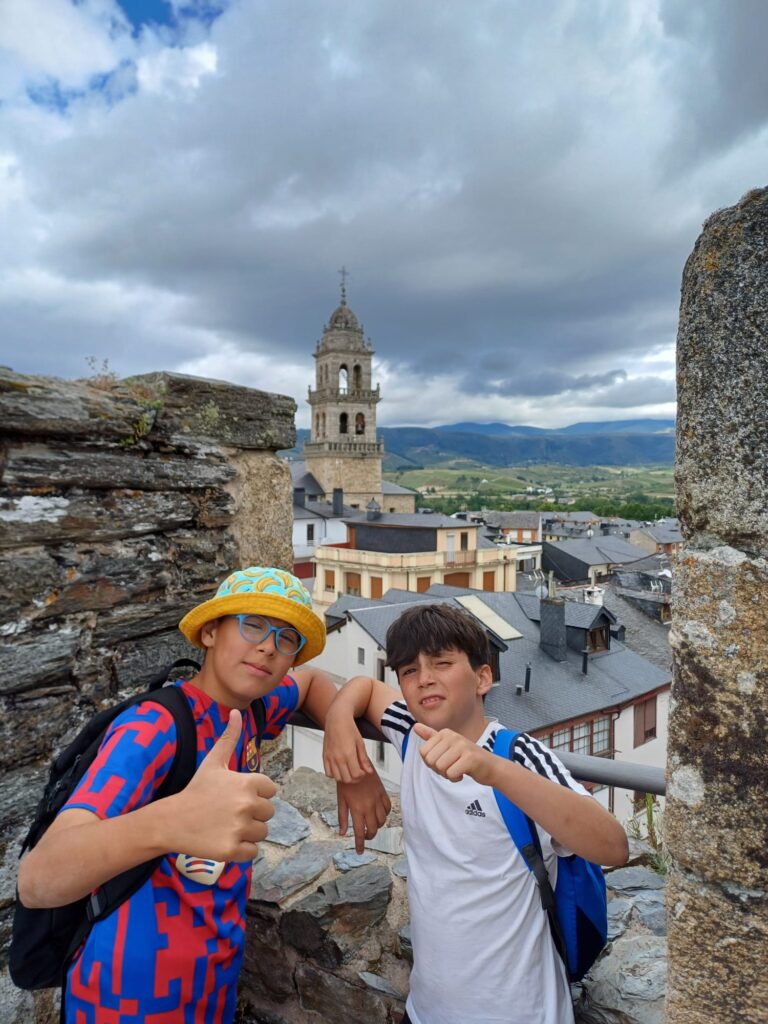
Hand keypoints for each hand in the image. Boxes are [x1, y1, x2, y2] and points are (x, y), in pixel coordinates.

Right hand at [171, 710, 276, 861]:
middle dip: (253, 813)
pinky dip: (242, 849)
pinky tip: (225, 839)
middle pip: (269, 812)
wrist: (171, 820)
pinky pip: (252, 852)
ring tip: (227, 825)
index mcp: (248, 783)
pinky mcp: (232, 850)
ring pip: (262, 832)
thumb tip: (236, 711)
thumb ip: (229, 737)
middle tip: (230, 812)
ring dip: (249, 832)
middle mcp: (247, 805)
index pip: (271, 790)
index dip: (256, 793)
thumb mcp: (213, 762)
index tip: (237, 795)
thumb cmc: (196, 790)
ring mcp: (240, 829)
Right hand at [323, 706, 373, 783]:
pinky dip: (334, 775)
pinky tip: (340, 768)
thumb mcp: (360, 743)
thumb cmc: (350, 729)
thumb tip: (369, 772)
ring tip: (350, 771)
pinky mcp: (325, 757)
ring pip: (337, 778)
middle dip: (355, 779)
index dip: (362, 775)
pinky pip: (328, 773)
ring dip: (345, 778)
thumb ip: (364, 759)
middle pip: (347, 779)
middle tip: (358, 772)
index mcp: (349, 754)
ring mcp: (330, 758)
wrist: (337, 719)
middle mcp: (338, 758)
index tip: (364, 771)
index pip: (356, 774)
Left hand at [337, 772, 391, 853]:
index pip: (360, 833)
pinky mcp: (383, 793)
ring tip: (371, 825)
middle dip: (369, 836)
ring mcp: (377, 800)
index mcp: (357, 809)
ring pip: (382, 821)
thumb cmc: (346, 782)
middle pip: (373, 829)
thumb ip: (343, 818)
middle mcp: (369, 807)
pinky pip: (388, 808)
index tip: (359, 851)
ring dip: (377, 826)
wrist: (355, 764)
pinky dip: (385, 814)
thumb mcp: (341, 800)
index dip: (360, 844)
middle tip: (365, 837)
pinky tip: (379, 814)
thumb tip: (342, 833)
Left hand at [412, 723, 493, 784]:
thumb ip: (431, 736)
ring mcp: (462, 746)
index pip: (423, 753)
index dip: (431, 763)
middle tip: (452, 766)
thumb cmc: (466, 758)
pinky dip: (455, 778)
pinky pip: (451, 773)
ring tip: (458, 769)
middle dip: (439, 769)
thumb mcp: (447, 745)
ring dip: (448, 774)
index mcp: (445, 733)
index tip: (444, 761)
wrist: (490, 767)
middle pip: (430, 761)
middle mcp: (453, 736)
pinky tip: (464, 773)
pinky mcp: (470, 758)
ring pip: (440, 768)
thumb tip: (415, 726)